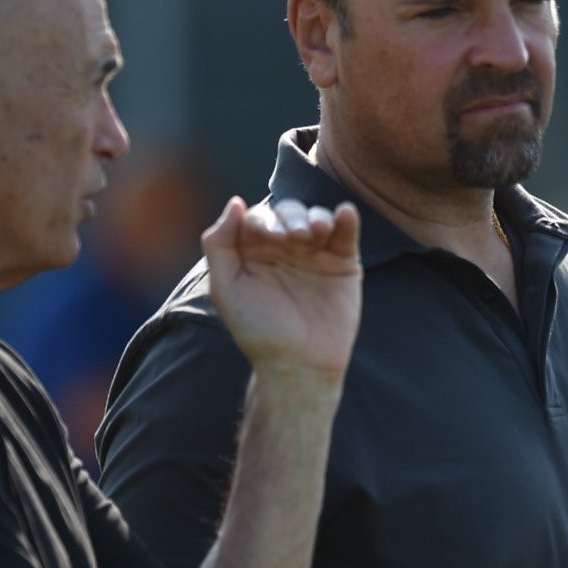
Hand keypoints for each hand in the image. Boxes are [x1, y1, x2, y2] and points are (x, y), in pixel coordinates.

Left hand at [202, 197, 361, 381]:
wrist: (298, 365)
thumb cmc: (258, 331)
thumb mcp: (226, 288)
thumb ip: (220, 245)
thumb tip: (235, 202)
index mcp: (254, 250)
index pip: (258, 217)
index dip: (264, 220)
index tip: (272, 238)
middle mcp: (285, 247)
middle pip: (289, 212)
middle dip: (292, 217)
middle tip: (296, 238)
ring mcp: (316, 253)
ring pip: (317, 217)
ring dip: (316, 217)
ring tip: (316, 232)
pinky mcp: (343, 263)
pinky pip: (346, 234)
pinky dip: (347, 219)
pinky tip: (344, 214)